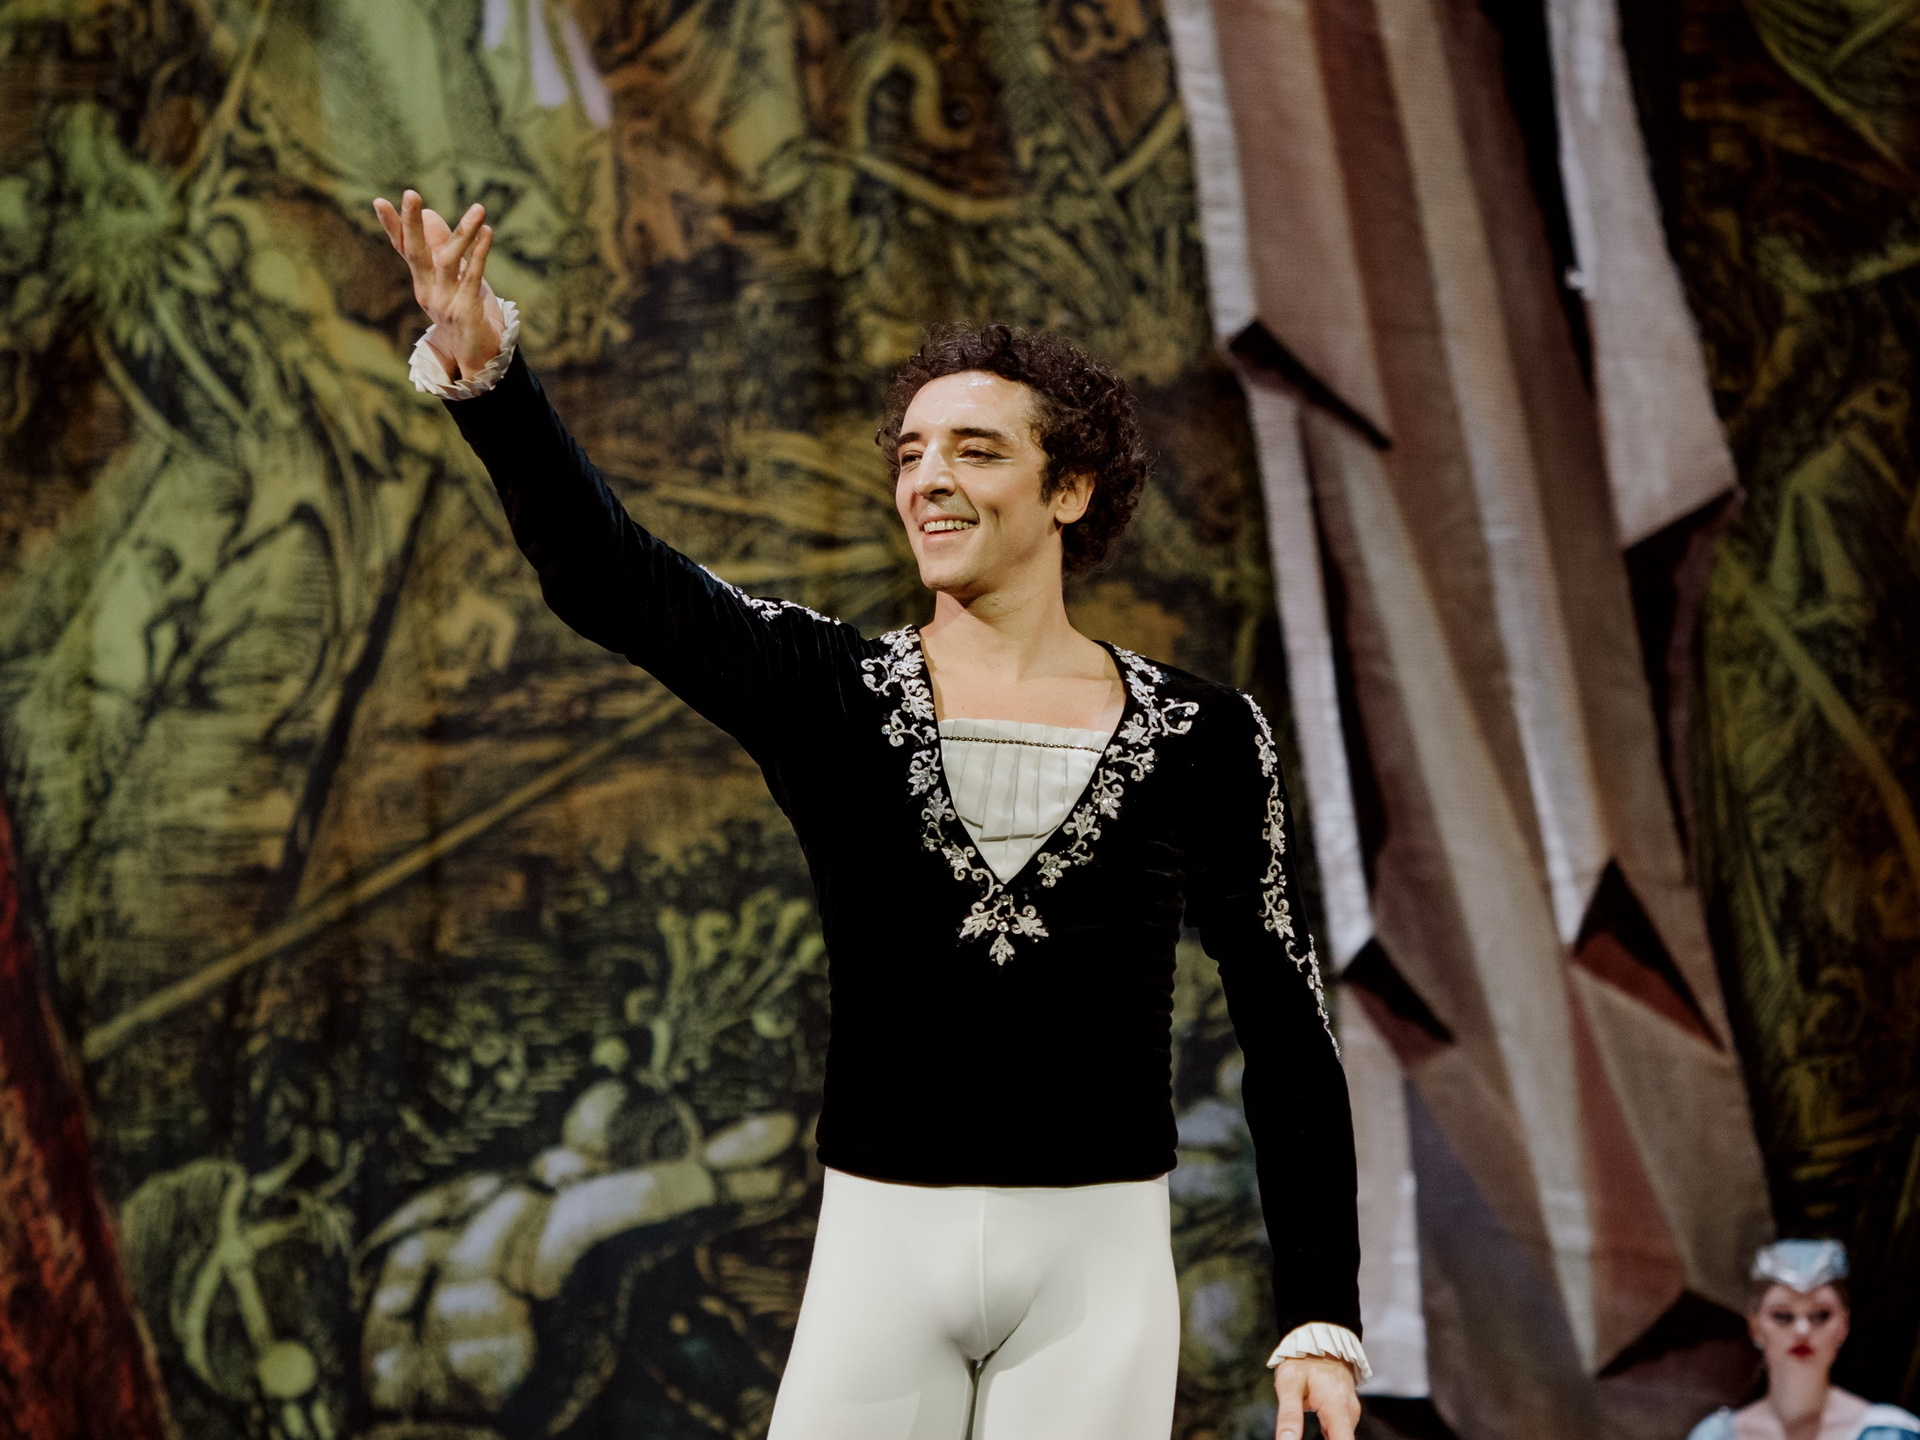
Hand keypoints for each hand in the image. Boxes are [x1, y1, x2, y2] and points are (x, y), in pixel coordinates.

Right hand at [372, 189, 504, 380]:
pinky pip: (473, 276)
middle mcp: (427, 291)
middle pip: (416, 252)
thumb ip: (441, 247)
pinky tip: (488, 231)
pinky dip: (480, 252)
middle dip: (412, 223)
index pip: (403, 249)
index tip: (379, 201)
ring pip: (448, 261)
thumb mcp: (450, 279)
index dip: (392, 226)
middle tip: (410, 194)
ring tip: (479, 208)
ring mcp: (444, 302)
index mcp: (421, 282)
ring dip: (463, 232)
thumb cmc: (463, 314)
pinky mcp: (465, 310)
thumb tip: (430, 213)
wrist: (475, 358)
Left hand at [1273, 1355, 1359, 1439]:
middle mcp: (1349, 1413)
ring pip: (1342, 1438)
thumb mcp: (1289, 1385)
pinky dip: (1330, 1438)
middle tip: (1295, 1436)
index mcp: (1337, 1408)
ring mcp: (1350, 1412)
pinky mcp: (1346, 1412)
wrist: (1319, 1340)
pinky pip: (1340, 1432)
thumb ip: (1289, 1416)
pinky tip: (1316, 1435)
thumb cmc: (1302, 1361)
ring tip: (1302, 1434)